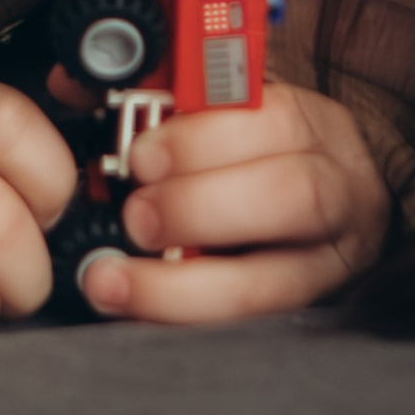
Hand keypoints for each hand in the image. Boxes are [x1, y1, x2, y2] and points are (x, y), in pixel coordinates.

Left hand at [81, 79, 393, 324]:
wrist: (339, 209)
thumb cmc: (266, 152)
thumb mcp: (230, 108)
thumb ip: (155, 90)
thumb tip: (76, 85)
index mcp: (312, 125)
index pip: (277, 117)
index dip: (205, 137)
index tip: (142, 154)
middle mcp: (336, 191)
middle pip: (292, 197)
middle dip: (198, 206)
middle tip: (135, 214)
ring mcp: (326, 262)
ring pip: (275, 282)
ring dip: (185, 282)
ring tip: (118, 275)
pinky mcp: (305, 312)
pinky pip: (250, 328)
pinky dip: (186, 319)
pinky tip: (136, 310)